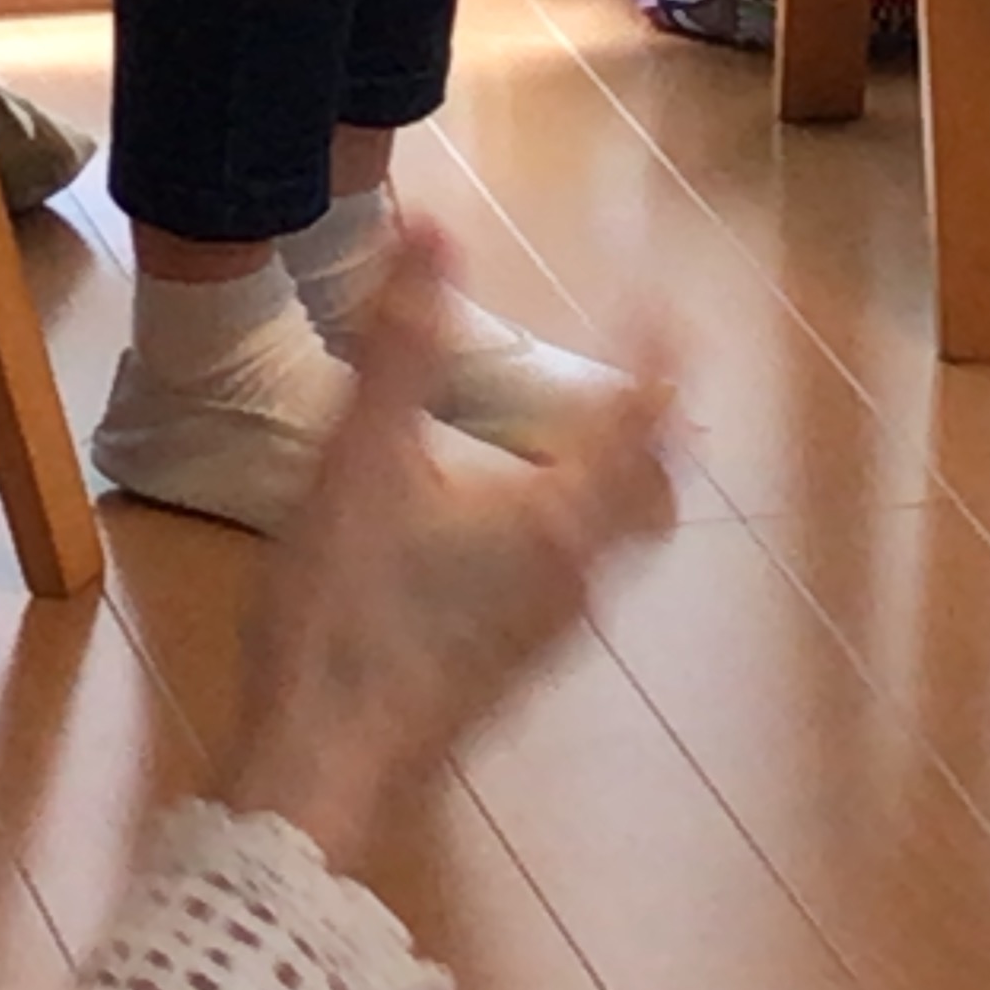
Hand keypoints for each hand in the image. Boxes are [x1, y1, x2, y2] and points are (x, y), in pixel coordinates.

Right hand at [216, 227, 678, 875]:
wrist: (323, 764)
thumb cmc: (347, 610)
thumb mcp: (361, 458)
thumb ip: (402, 340)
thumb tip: (433, 225)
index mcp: (557, 518)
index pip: (641, 418)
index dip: (659, 353)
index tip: (665, 300)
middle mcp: (575, 576)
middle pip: (647, 487)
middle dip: (652, 422)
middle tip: (648, 366)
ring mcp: (547, 631)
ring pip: (612, 538)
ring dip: (613, 475)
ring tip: (590, 431)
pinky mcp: (509, 663)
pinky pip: (571, 574)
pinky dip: (571, 522)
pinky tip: (512, 524)